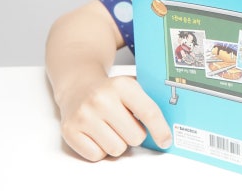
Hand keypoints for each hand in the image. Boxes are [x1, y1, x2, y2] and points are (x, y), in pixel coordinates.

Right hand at [57, 74, 171, 160]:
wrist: (78, 87)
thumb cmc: (110, 91)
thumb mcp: (131, 86)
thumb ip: (149, 101)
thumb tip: (171, 125)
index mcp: (122, 85)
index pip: (149, 112)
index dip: (160, 130)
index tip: (166, 140)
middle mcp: (101, 99)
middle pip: (135, 137)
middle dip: (135, 135)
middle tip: (126, 124)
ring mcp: (84, 116)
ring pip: (117, 149)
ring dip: (118, 143)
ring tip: (111, 127)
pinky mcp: (70, 131)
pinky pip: (97, 155)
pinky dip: (101, 149)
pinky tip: (97, 133)